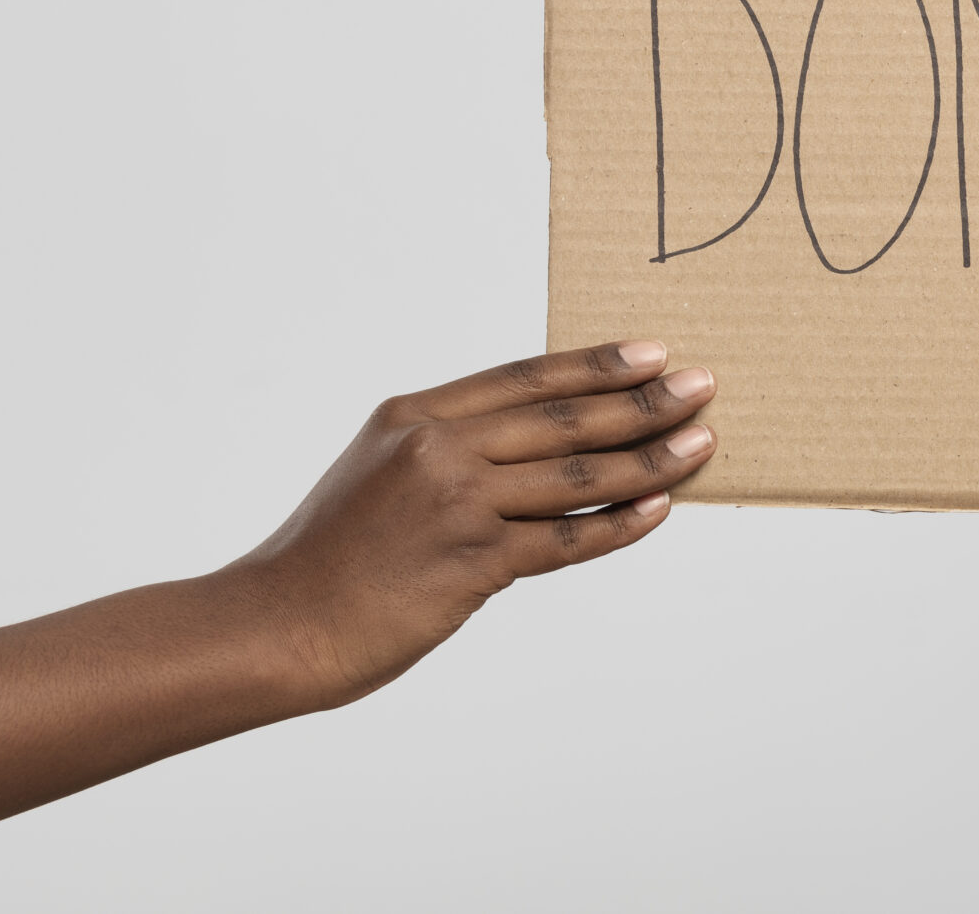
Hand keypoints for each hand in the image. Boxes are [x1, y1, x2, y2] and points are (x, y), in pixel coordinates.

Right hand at [229, 340, 718, 706]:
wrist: (278, 625)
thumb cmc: (330, 555)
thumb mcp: (378, 469)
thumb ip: (449, 445)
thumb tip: (534, 439)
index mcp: (414, 416)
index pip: (525, 378)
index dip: (594, 364)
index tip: (651, 352)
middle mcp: (437, 449)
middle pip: (563, 417)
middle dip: (642, 401)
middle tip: (701, 385)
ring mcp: (457, 505)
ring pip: (576, 475)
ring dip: (648, 459)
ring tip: (700, 442)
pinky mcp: (472, 564)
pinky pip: (565, 539)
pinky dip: (617, 523)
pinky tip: (657, 507)